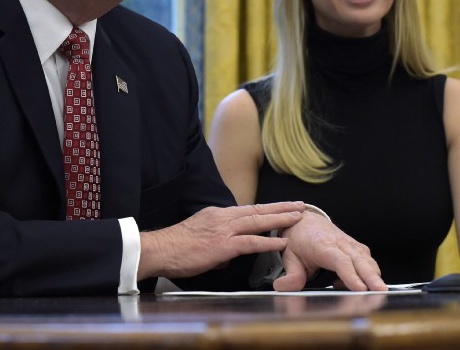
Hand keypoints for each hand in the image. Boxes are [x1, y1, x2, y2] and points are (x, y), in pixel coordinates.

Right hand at [138, 202, 303, 279]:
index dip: (267, 208)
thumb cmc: (176, 248)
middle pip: (258, 210)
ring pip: (258, 222)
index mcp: (217, 215)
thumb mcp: (200, 238)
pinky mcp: (222, 245)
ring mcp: (223, 230)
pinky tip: (281, 242)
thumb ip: (218, 243)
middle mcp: (223, 218)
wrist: (160, 249)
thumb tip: (228, 254)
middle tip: (300, 205)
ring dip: (280, 219)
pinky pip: (250, 242)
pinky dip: (267, 242)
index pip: (247, 210)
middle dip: (281, 208)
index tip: (283, 206)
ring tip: (298, 217)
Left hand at [273, 212, 385, 291]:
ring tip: (380, 291)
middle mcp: (339, 242)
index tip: (359, 288)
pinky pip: (367, 259)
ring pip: (367, 259)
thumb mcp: (289, 256)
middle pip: (359, 260)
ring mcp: (350, 244)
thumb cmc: (298, 239)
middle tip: (381, 292)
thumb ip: (291, 274)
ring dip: (375, 275)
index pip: (340, 261)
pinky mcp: (356, 247)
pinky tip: (359, 285)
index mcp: (322, 244)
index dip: (351, 275)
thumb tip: (283, 287)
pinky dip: (370, 272)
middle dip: (371, 277)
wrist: (304, 220)